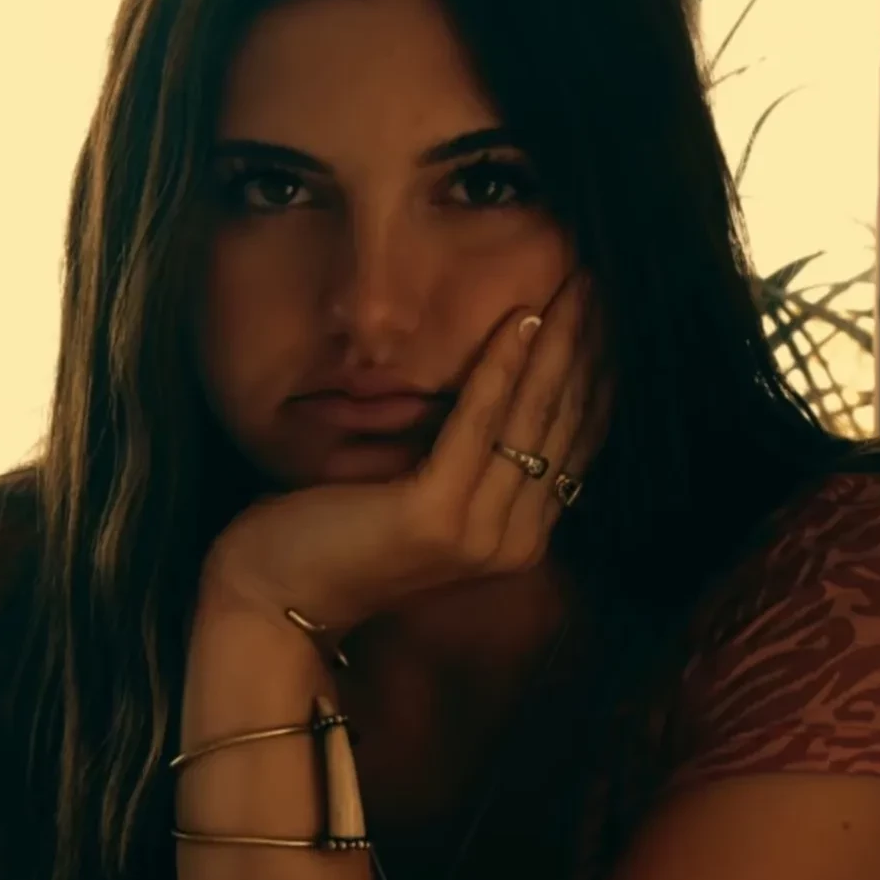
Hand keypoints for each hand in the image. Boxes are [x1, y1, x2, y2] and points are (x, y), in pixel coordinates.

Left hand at [200, 271, 604, 642]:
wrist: (274, 598)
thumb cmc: (336, 533)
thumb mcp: (421, 491)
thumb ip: (470, 458)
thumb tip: (507, 382)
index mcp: (519, 534)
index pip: (574, 442)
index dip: (594, 375)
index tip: (605, 312)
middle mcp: (515, 540)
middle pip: (564, 426)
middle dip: (586, 349)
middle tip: (599, 281)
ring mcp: (480, 534)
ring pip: (533, 419)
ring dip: (558, 346)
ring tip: (576, 286)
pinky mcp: (438, 516)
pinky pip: (480, 425)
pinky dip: (502, 367)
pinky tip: (520, 318)